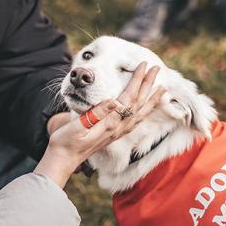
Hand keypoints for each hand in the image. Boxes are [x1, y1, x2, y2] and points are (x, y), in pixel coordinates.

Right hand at [35, 62, 165, 186]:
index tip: (143, 65)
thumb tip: (113, 101)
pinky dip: (144, 113)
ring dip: (151, 99)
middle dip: (149, 84)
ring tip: (162, 89)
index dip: (137, 80)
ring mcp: (117, 132)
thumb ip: (96, 114)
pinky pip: (135, 122)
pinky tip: (147, 110)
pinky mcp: (114, 135)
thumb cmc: (66, 141)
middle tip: (157, 68)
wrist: (63, 159)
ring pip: (140, 113)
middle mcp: (117, 128)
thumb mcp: (77, 125)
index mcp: (109, 122)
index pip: (128, 97)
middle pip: (138, 102)